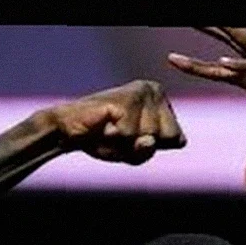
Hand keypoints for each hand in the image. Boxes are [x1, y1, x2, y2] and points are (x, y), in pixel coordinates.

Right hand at [44, 80, 186, 164]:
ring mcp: (141, 93)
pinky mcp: (126, 99)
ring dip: (126, 143)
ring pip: (151, 137)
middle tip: (120, 135)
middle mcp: (154, 90)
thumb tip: (148, 140)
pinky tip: (104, 125)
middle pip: (169, 138)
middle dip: (142, 146)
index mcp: (161, 99)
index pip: (178, 140)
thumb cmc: (102, 140)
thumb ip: (147, 152)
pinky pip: (131, 136)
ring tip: (110, 130)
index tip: (132, 139)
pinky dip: (115, 139)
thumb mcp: (133, 154)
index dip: (153, 148)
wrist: (67, 130)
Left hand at [168, 27, 245, 192]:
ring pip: (241, 44)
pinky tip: (222, 62)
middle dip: (208, 31)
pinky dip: (240, 65)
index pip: (220, 70)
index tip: (171, 58)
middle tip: (186, 19)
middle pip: (228, 45)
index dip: (196, 65)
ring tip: (201, 20)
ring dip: (222, 31)